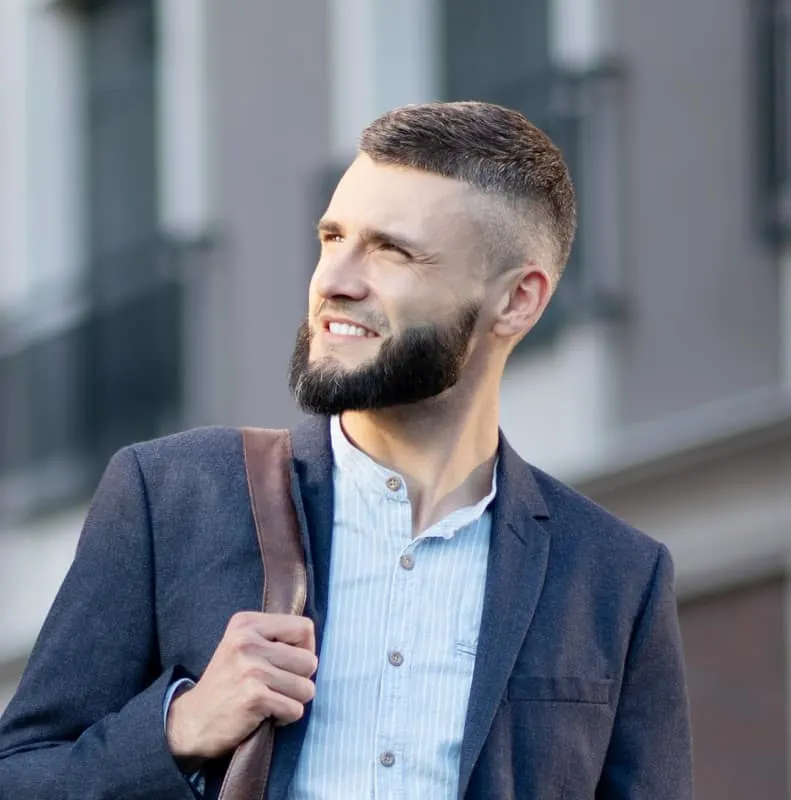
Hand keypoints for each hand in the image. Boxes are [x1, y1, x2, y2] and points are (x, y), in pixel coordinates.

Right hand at [166, 612, 316, 761]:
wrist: (192, 720)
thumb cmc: (227, 683)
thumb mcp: (243, 646)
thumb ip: (274, 637)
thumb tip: (313, 644)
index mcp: (247, 622)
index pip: (305, 628)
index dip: (305, 650)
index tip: (288, 664)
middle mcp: (247, 641)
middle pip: (310, 660)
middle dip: (300, 680)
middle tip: (277, 686)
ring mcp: (251, 668)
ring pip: (306, 688)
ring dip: (293, 701)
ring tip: (271, 699)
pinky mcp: (254, 696)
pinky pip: (295, 709)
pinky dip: (285, 717)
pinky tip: (266, 714)